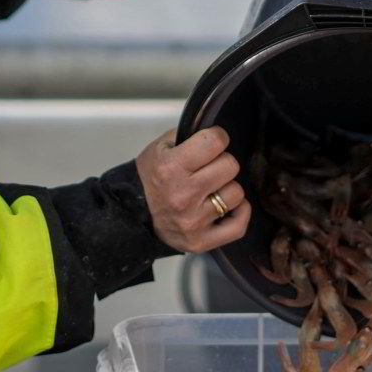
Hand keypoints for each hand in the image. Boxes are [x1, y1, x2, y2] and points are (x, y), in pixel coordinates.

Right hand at [136, 126, 250, 253]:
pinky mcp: (201, 242)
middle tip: (210, 167)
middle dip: (222, 162)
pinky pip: (239, 226)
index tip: (212, 142)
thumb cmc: (150, 178)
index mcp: (171, 168)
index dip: (217, 137)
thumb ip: (187, 134)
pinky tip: (228, 206)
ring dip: (227, 188)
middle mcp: (183, 195)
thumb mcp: (159, 147)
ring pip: (236, 193)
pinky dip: (239, 213)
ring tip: (213, 188)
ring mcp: (193, 221)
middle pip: (230, 165)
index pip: (215, 142)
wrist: (132, 214)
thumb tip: (215, 130)